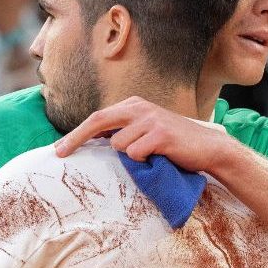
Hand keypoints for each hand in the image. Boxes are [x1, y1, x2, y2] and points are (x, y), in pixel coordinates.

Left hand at [54, 96, 240, 172]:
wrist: (209, 148)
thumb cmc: (174, 144)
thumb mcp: (146, 131)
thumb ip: (124, 131)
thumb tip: (95, 142)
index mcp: (134, 105)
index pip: (97, 117)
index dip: (76, 133)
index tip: (58, 149)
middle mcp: (140, 108)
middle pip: (98, 121)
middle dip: (76, 138)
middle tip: (60, 153)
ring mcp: (150, 119)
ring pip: (118, 145)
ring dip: (129, 157)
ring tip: (149, 156)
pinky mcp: (160, 134)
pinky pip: (135, 154)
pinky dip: (143, 162)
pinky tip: (158, 158)